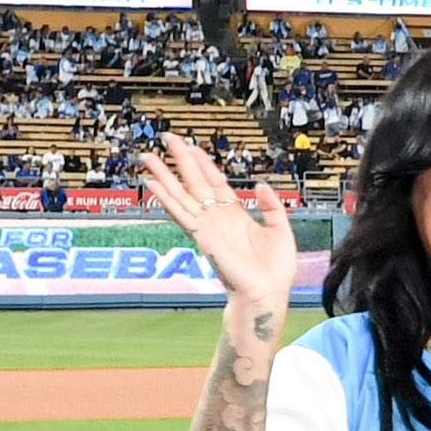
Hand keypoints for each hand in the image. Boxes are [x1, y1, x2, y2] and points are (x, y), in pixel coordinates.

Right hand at [134, 135, 295, 311]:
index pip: (215, 183)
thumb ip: (271, 206)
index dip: (205, 164)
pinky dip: (165, 198)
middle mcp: (217, 218)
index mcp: (235, 215)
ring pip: (181, 194)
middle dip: (181, 160)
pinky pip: (180, 212)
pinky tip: (152, 184)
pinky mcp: (201, 236)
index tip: (193, 146)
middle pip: (194, 182)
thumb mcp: (281, 229)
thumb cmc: (275, 269)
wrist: (268, 292)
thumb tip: (261, 185)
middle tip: (168, 138)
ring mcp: (206, 226)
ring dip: (165, 175)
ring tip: (149, 157)